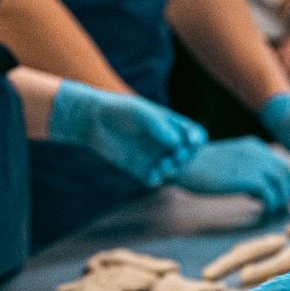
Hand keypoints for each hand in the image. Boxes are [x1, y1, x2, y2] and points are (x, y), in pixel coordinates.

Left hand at [49, 79, 207, 185]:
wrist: (93, 121)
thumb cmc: (118, 111)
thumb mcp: (140, 113)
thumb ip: (158, 126)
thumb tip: (176, 143)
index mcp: (171, 125)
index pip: (195, 136)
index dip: (196, 141)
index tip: (190, 142)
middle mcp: (164, 142)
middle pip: (187, 155)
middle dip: (184, 158)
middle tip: (172, 157)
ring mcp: (153, 156)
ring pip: (173, 170)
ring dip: (172, 171)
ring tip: (161, 167)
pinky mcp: (139, 169)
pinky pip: (154, 179)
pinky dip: (156, 179)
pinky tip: (151, 176)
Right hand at [171, 137, 289, 212]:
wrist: (183, 164)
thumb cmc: (199, 167)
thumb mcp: (227, 160)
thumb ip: (244, 167)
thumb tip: (257, 187)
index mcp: (254, 146)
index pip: (281, 164)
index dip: (284, 183)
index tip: (279, 197)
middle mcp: (258, 152)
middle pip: (286, 175)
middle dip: (286, 193)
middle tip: (279, 208)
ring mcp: (255, 164)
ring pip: (281, 185)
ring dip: (278, 202)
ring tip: (269, 212)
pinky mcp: (248, 179)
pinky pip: (270, 195)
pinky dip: (269, 206)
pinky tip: (261, 212)